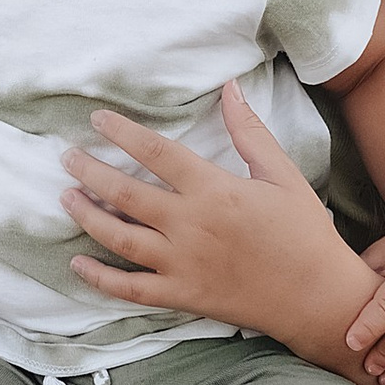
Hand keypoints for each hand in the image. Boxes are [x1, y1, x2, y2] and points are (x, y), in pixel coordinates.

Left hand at [60, 85, 371, 357]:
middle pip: (125, 193)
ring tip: (66, 198)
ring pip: (119, 238)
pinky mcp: (182, 295)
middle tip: (66, 157)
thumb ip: (250, 132)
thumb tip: (230, 88)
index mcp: (214, 190)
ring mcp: (182, 264)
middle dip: (89, 171)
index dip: (122, 133)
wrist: (319, 296)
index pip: (156, 153)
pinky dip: (99, 278)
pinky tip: (78, 263)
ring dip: (87, 216)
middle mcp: (190, 225)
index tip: (97, 119)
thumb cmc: (305, 232)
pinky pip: (130, 289)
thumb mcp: (282, 174)